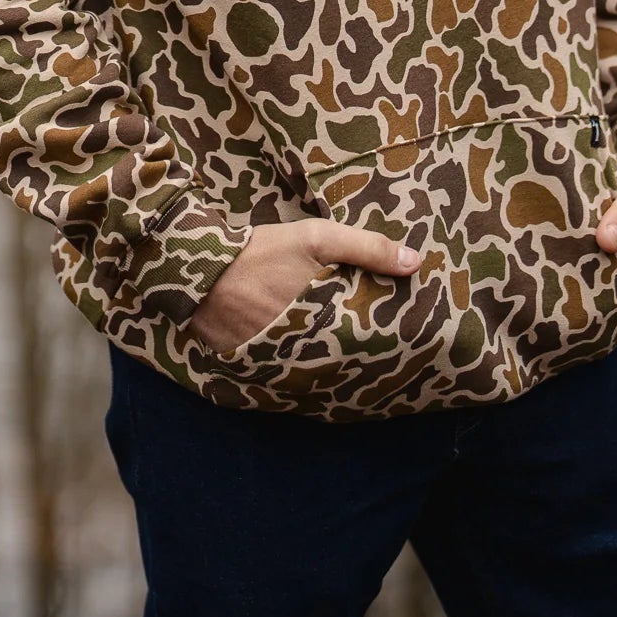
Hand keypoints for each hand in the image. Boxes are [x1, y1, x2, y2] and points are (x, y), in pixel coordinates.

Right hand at [189, 219, 422, 355]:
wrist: (201, 270)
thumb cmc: (263, 252)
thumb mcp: (317, 238)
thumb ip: (366, 249)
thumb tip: (416, 263)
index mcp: (322, 326)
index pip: (363, 350)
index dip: (381, 349)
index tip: (400, 348)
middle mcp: (303, 355)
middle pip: (341, 367)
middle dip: (358, 363)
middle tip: (379, 360)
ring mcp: (276, 367)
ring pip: (313, 376)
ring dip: (329, 371)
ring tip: (348, 365)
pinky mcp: (252, 370)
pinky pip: (284, 377)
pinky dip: (296, 373)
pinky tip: (307, 366)